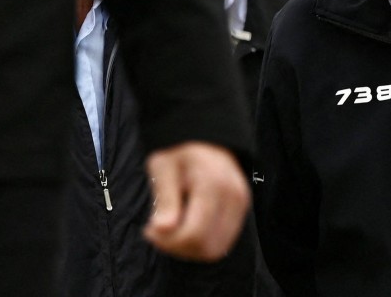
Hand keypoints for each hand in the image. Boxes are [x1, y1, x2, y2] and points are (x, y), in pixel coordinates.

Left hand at [143, 141, 249, 261]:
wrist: (206, 140)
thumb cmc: (180, 153)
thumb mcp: (163, 167)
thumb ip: (165, 198)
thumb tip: (161, 229)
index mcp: (213, 184)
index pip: (193, 234)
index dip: (167, 241)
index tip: (149, 229)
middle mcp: (234, 197)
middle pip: (205, 247)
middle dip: (176, 247)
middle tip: (158, 232)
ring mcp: (241, 205)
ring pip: (215, 250)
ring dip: (188, 249)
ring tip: (172, 230)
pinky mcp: (241, 211)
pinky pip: (221, 243)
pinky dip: (201, 244)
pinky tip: (186, 228)